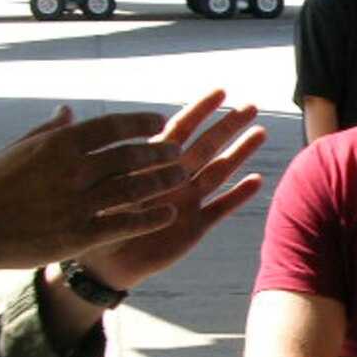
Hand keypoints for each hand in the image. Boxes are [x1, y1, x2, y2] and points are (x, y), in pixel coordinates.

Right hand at [0, 105, 199, 301]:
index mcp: (56, 144)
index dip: (140, 122)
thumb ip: (49, 130)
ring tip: (183, 176)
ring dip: (163, 180)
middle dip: (160, 152)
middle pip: (129, 156)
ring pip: (133, 187)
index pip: (110, 126)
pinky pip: (124, 223)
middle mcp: (70, 170)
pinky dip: (150, 217)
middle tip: (180, 150)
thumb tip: (69, 111)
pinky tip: (169, 212)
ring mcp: (75, 203)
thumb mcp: (16, 150)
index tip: (159, 122)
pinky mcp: (77, 235)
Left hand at [76, 91, 265, 291]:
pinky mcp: (195, 227)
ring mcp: (187, 202)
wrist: (104, 264)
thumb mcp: (99, 189)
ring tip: (260, 132)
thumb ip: (112, 165)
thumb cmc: (96, 222)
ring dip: (239, 153)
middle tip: (251, 106)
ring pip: (219, 172)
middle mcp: (174, 179)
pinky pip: (221, 208)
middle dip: (228, 126)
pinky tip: (255, 180)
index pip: (180, 129)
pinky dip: (238, 196)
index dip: (200, 110)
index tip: (220, 92)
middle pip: (207, 146)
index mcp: (151, 164)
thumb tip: (112, 138)